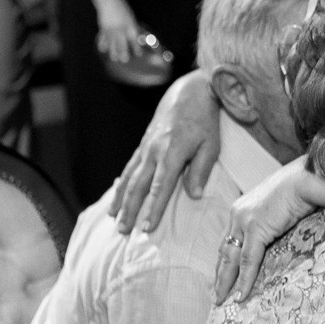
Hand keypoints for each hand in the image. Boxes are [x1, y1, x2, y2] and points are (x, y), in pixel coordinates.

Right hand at [93, 0, 141, 65]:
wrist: (108, 0)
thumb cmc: (122, 7)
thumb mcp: (130, 17)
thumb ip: (132, 27)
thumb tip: (137, 36)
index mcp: (129, 25)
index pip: (133, 38)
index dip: (136, 47)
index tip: (139, 54)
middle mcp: (120, 28)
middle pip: (122, 42)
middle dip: (123, 52)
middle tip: (124, 60)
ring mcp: (111, 28)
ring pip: (112, 42)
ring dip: (113, 51)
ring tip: (114, 58)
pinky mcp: (103, 27)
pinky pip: (103, 38)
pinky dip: (103, 44)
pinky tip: (103, 50)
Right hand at [112, 70, 221, 230]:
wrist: (189, 91)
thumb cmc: (205, 120)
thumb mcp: (211, 144)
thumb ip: (202, 170)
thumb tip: (195, 196)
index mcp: (172, 153)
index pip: (161, 187)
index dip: (154, 209)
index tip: (148, 228)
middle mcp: (154, 151)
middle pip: (139, 186)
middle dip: (130, 210)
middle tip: (123, 231)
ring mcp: (146, 147)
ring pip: (129, 177)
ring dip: (121, 199)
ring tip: (113, 218)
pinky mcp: (143, 144)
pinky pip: (129, 167)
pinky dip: (121, 183)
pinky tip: (116, 195)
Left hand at [212, 158, 315, 302]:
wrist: (307, 179)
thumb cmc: (300, 189)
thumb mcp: (281, 207)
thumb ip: (273, 221)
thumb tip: (279, 235)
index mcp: (242, 209)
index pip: (228, 240)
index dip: (225, 260)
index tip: (221, 276)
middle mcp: (237, 215)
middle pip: (224, 251)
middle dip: (219, 275)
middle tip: (216, 295)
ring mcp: (244, 222)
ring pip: (230, 259)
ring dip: (225, 282)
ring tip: (222, 301)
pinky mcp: (255, 229)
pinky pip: (247, 261)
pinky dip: (244, 280)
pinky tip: (240, 296)